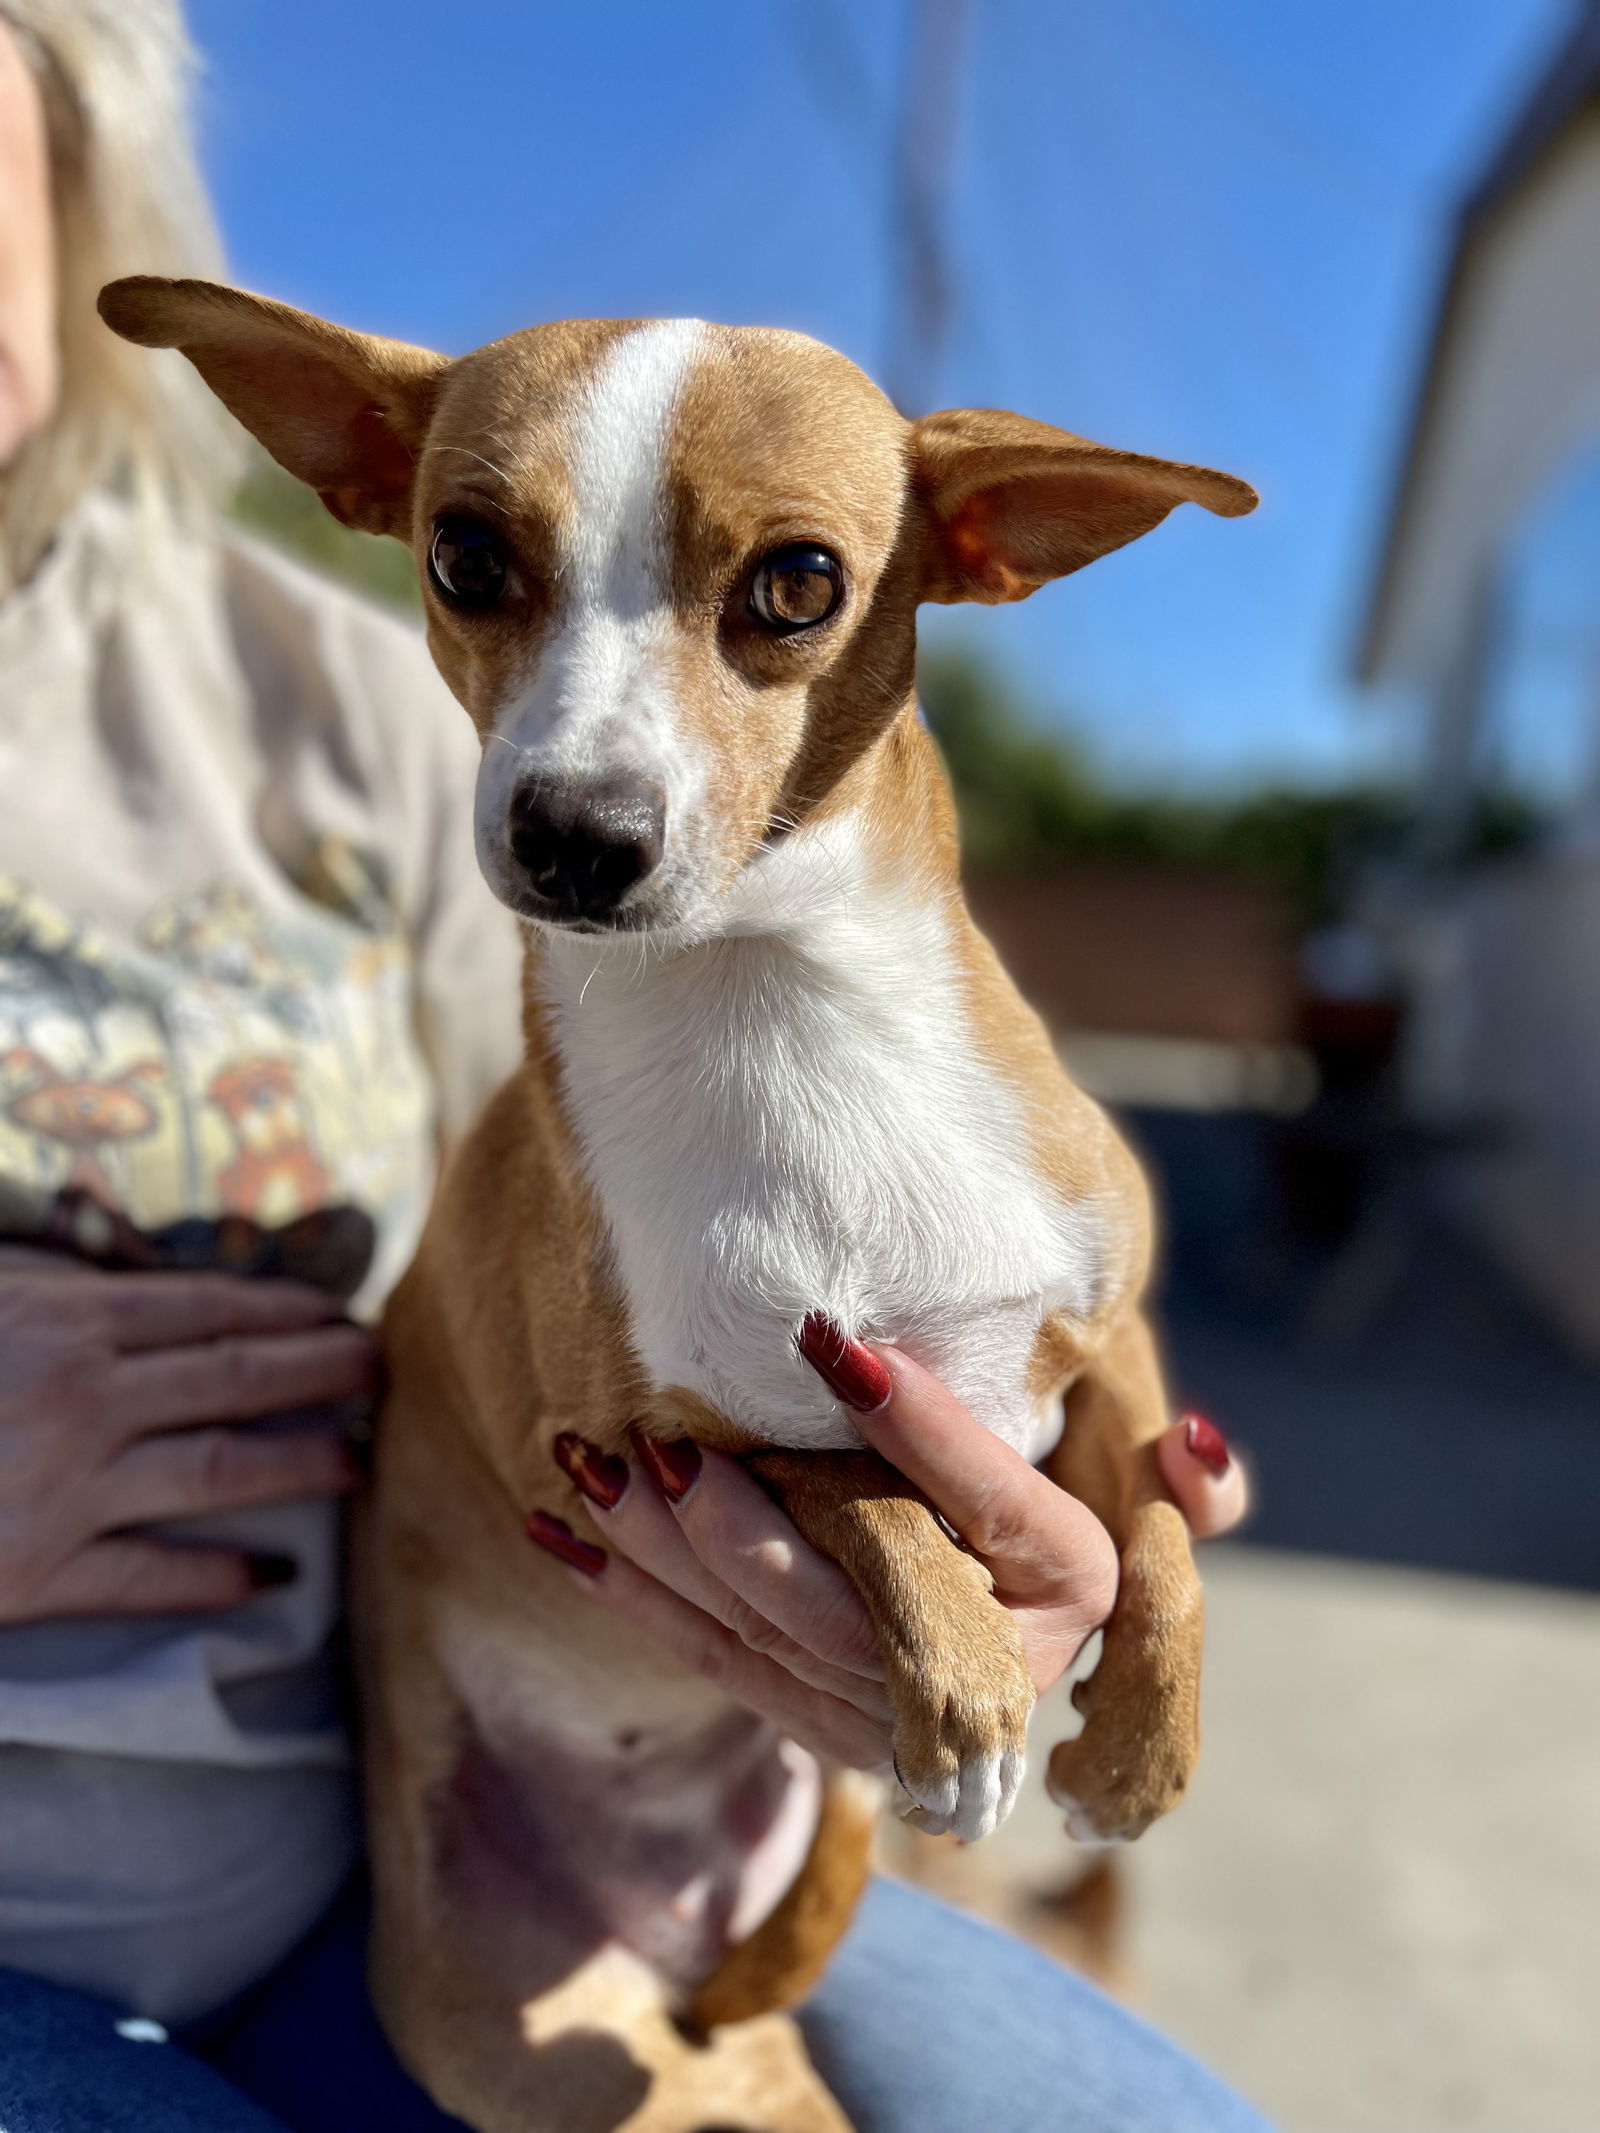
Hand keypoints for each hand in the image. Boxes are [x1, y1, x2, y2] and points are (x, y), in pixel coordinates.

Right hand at [0, 1254, 376, 1622]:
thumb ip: (58, 1289)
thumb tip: (127, 1282)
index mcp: (67, 1324)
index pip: (211, 1309)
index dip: (290, 1312)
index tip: (343, 1314)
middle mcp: (83, 1401)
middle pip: (237, 1378)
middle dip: (327, 1370)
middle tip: (389, 1370)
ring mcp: (64, 1490)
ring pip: (217, 1470)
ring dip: (302, 1464)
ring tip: (363, 1463)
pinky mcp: (34, 1574)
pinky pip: (145, 1577)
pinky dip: (214, 1577)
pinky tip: (275, 1575)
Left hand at [530, 1345, 1247, 1773]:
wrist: (996, 1590)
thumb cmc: (1058, 1483)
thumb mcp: (1126, 1456)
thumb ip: (1188, 1477)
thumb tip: (1198, 1449)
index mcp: (1068, 1584)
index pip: (984, 1500)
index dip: (912, 1425)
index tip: (818, 1338)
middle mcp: (984, 1674)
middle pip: (849, 1607)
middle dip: (742, 1530)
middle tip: (663, 1443)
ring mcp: (886, 1713)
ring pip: (760, 1637)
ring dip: (662, 1557)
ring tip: (594, 1465)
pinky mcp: (806, 1714)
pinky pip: (706, 1655)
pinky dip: (627, 1593)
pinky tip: (556, 1532)